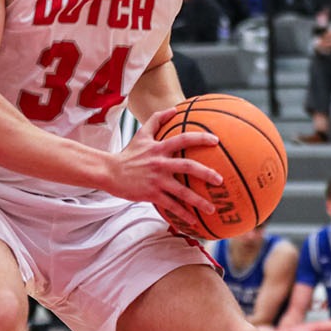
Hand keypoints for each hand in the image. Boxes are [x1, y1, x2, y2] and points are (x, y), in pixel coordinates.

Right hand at [106, 106, 221, 221]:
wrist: (110, 172)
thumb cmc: (128, 154)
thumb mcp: (141, 134)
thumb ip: (156, 119)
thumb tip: (173, 108)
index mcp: (159, 148)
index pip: (183, 139)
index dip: (200, 138)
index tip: (216, 141)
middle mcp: (160, 163)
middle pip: (188, 167)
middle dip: (206, 173)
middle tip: (220, 181)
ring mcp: (156, 180)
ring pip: (182, 192)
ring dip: (198, 201)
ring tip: (212, 209)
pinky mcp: (151, 194)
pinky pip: (170, 206)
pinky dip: (182, 214)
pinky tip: (193, 221)